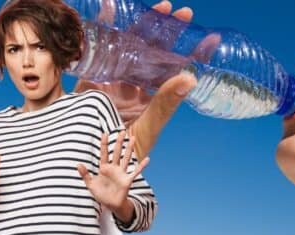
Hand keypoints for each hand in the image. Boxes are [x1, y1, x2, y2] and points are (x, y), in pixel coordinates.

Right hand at [74, 1, 198, 158]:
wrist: (86, 158)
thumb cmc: (121, 151)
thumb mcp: (146, 128)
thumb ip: (164, 105)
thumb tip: (190, 78)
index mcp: (152, 95)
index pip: (176, 69)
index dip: (192, 53)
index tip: (209, 38)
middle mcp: (136, 82)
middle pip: (155, 50)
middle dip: (169, 30)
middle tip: (184, 13)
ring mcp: (115, 75)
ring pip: (132, 43)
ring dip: (145, 23)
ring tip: (163, 6)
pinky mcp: (93, 74)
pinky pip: (99, 45)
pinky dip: (105, 24)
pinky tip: (112, 7)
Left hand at [77, 131, 148, 215]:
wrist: (111, 204)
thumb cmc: (101, 194)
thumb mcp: (90, 184)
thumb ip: (85, 174)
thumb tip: (78, 164)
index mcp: (104, 168)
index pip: (104, 153)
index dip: (104, 143)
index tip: (104, 133)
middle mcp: (114, 168)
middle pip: (116, 152)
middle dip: (119, 142)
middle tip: (122, 131)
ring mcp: (121, 173)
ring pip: (126, 158)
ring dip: (129, 149)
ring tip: (133, 138)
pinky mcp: (127, 180)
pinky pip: (136, 171)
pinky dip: (141, 166)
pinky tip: (147, 159)